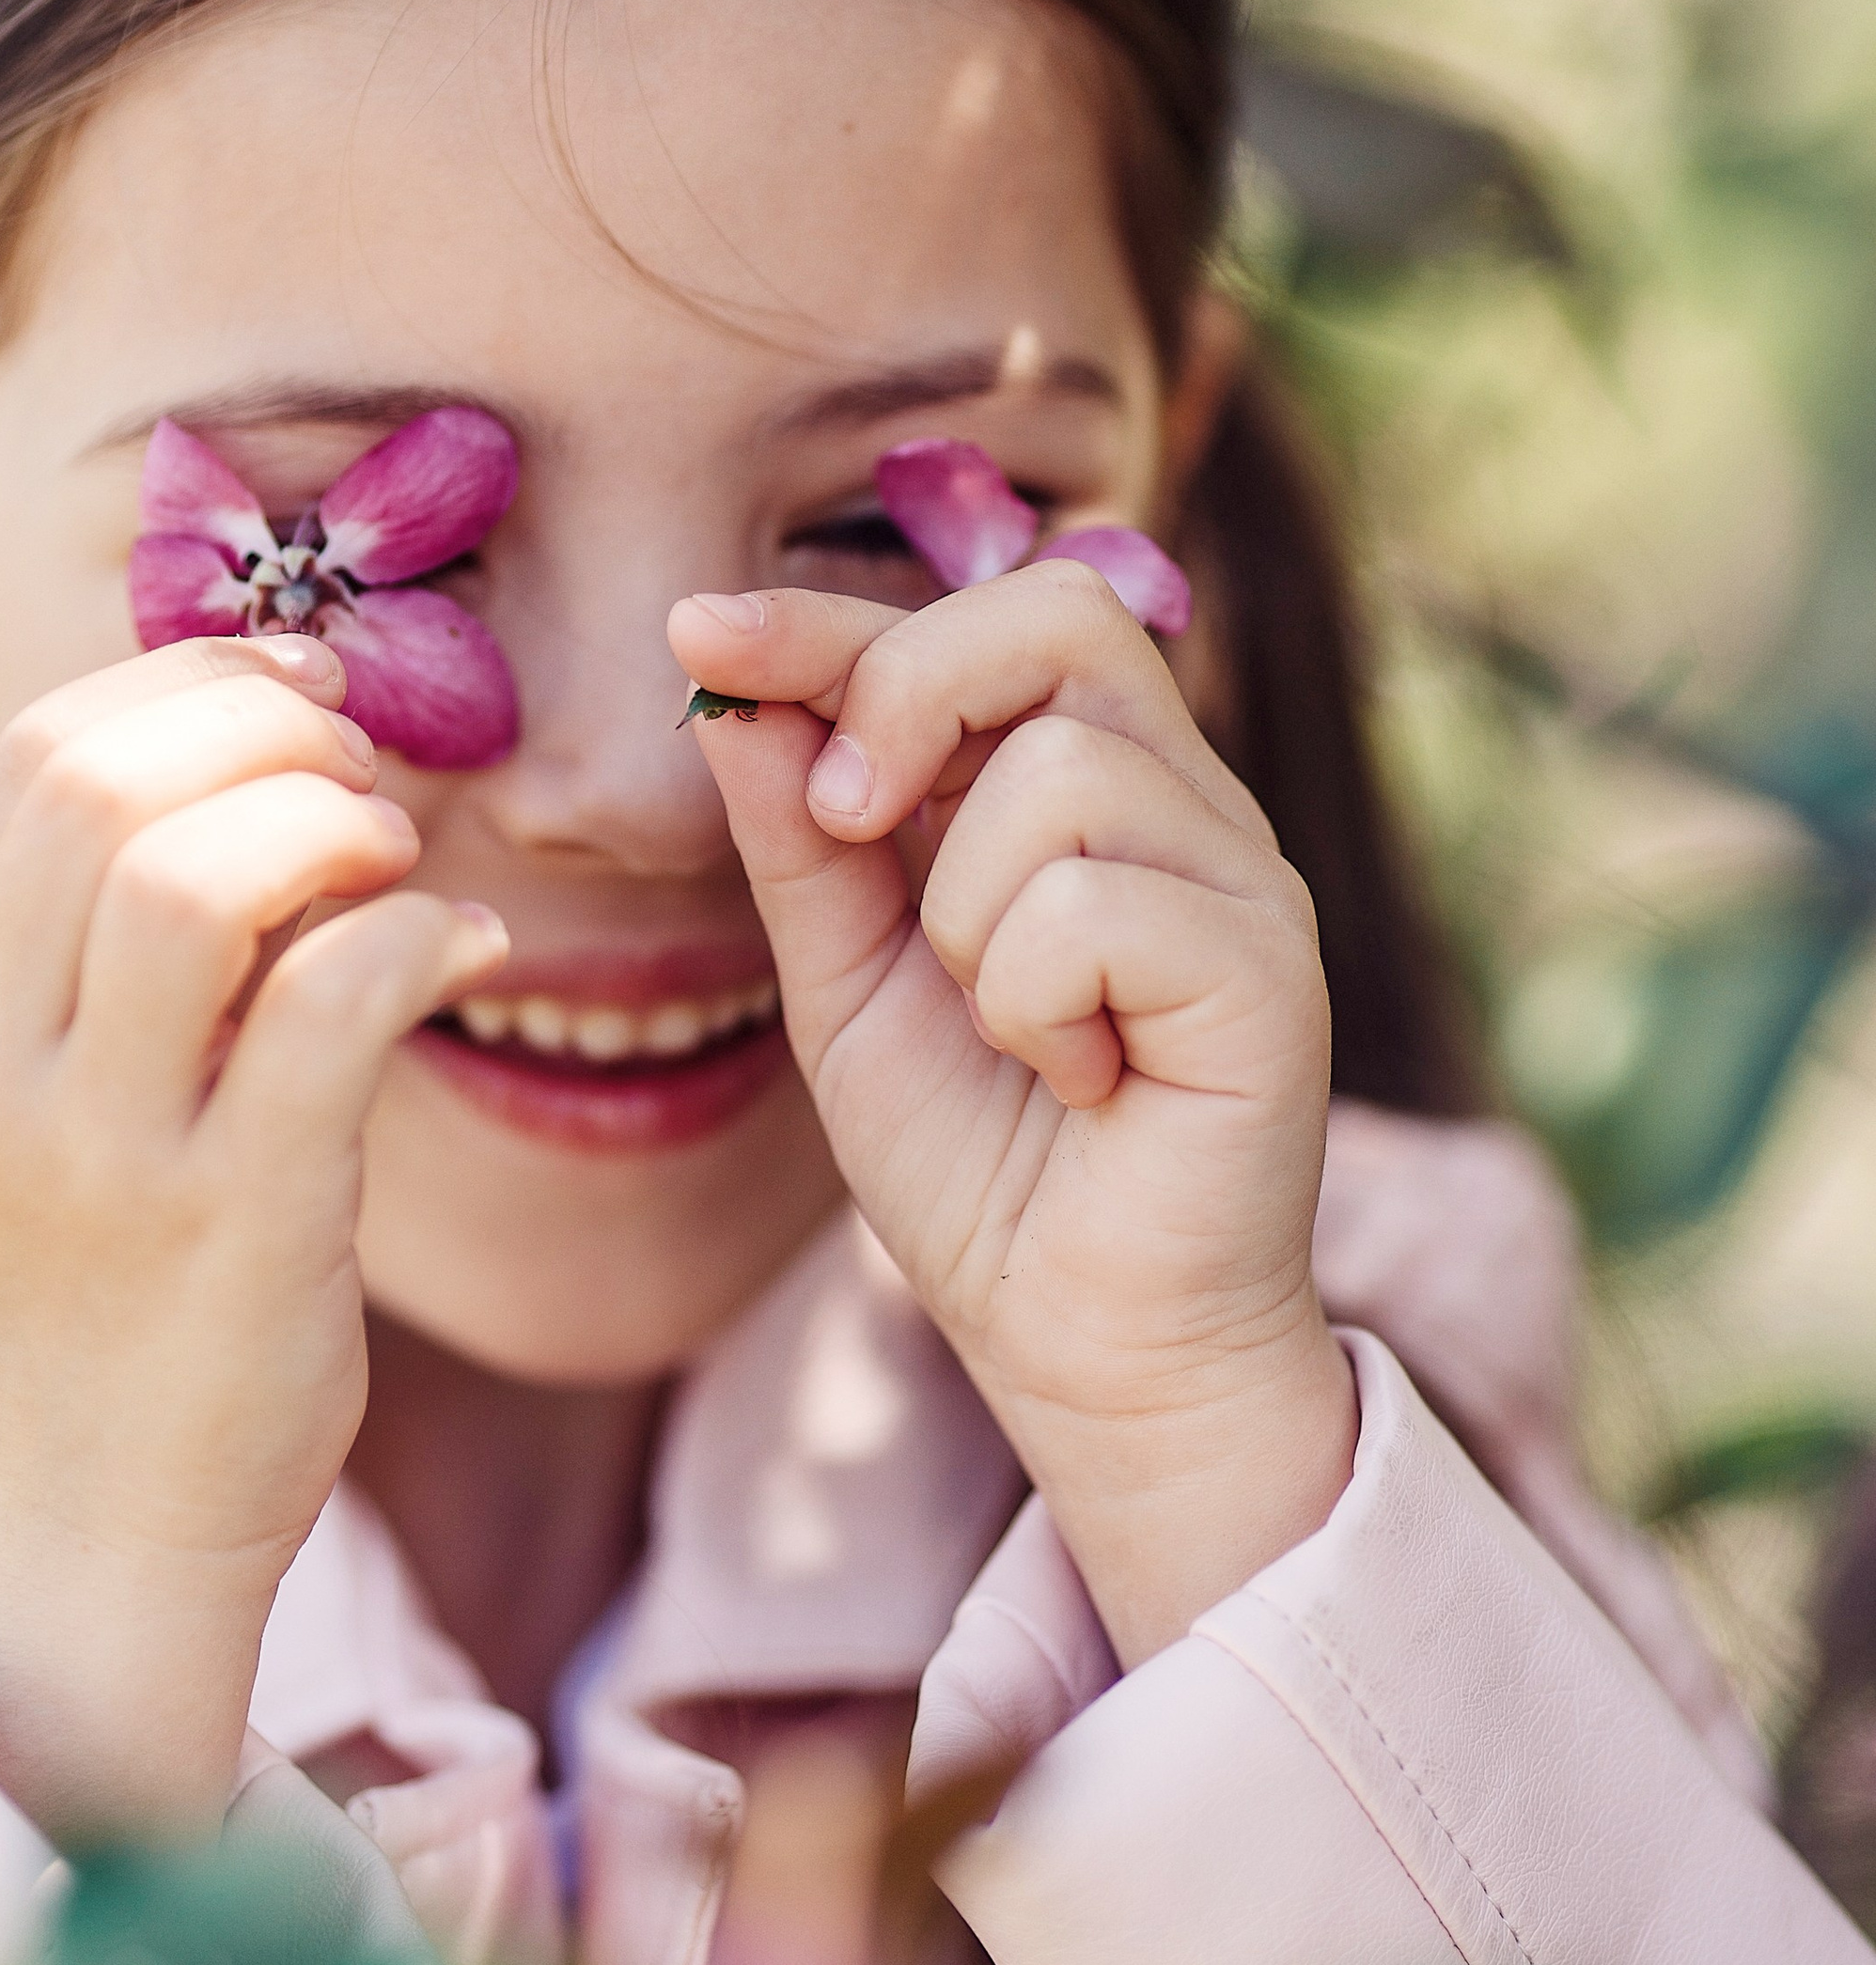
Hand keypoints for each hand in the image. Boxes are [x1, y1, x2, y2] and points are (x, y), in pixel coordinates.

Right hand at [0, 635, 504, 1836]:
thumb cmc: (97, 1305)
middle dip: (264, 727)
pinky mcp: (232, 1228)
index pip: (28, 752)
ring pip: (197, 874)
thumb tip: (254, 766)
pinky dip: (420, 937)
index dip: (185, 680)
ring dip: (332, 824)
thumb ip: (100, 952)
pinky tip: (469, 949)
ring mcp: (102, 1149)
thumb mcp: (37, 1107)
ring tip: (399, 864)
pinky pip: (334, 1004)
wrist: (84, 1549)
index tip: (302, 691)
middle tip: (364, 771)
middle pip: (100, 779)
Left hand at [667, 571, 1356, 1660]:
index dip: (830, 615)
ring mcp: (1240, 882)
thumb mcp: (849, 989)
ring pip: (1062, 771)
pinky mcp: (1268, 973)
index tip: (696, 631)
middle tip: (847, 827)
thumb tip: (732, 696)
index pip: (978, 621)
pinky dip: (1032, 999)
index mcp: (1088, 790)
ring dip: (967, 913)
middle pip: (1059, 614)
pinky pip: (1098, 904)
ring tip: (1007, 1030)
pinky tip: (1073, 1080)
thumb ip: (803, 846)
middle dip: (906, 692)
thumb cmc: (986, 1177)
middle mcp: (1183, 809)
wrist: (1086, 1350)